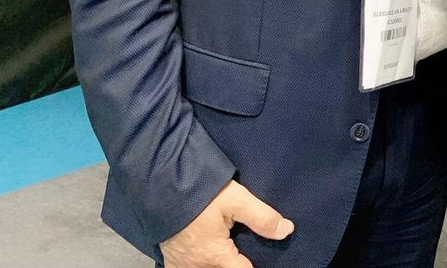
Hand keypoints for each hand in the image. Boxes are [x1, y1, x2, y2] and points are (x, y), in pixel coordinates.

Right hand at [160, 180, 292, 267]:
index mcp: (216, 257)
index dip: (253, 264)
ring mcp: (181, 264)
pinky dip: (199, 264)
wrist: (160, 185)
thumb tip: (286, 230)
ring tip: (225, 247)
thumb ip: (262, 218)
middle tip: (241, 247)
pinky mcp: (170, 258)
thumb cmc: (198, 193)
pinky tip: (205, 253)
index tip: (260, 255)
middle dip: (233, 262)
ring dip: (217, 261)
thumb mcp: (236, 200)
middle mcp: (198, 266)